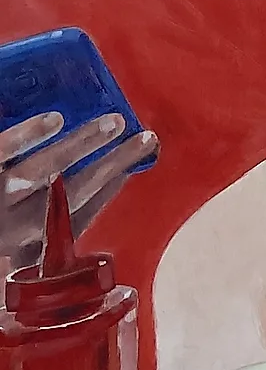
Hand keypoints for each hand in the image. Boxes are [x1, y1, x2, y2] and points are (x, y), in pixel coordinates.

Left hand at [1, 111, 155, 271]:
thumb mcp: (14, 249)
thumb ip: (30, 232)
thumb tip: (64, 195)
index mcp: (23, 243)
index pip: (78, 216)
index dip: (110, 189)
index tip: (139, 162)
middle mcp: (12, 226)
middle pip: (71, 194)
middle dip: (112, 165)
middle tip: (146, 139)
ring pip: (42, 172)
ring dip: (83, 146)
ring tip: (115, 122)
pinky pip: (2, 151)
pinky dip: (29, 136)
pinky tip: (56, 120)